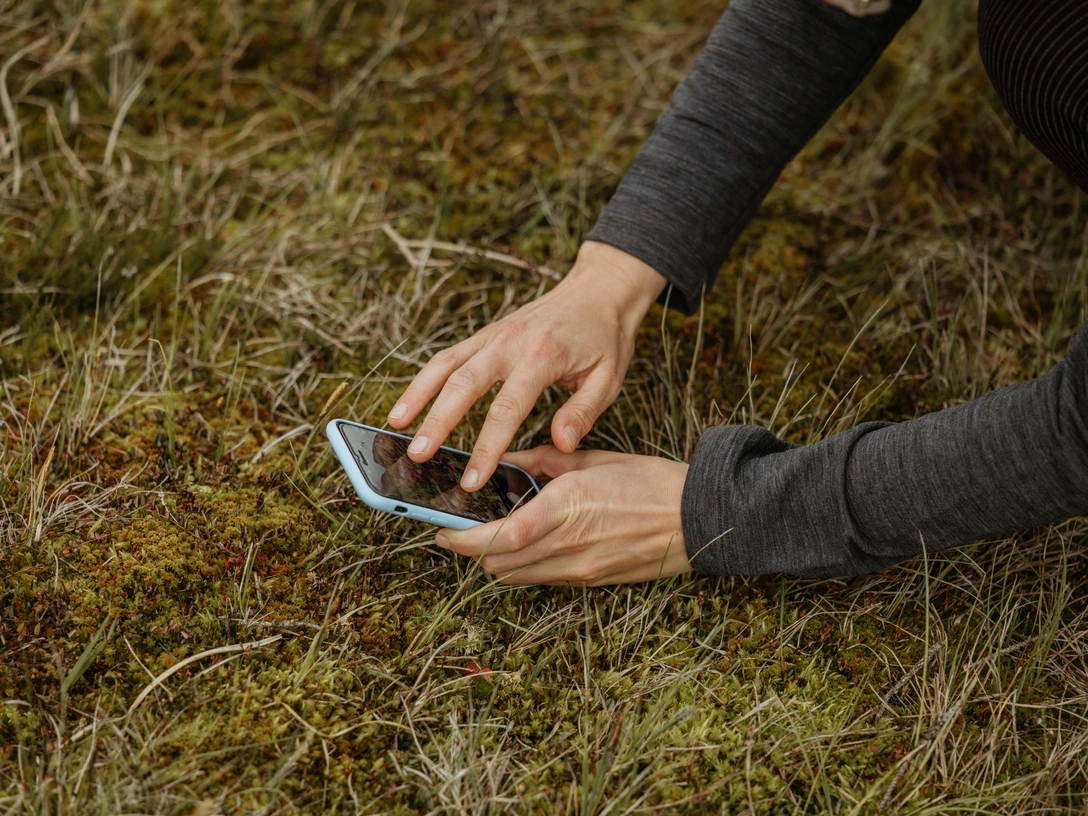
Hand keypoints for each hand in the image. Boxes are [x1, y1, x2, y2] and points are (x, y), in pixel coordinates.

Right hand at [386, 241, 665, 492]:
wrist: (597, 290)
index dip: (487, 447)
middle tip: (418, 457)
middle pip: (463, 385)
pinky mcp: (484, 335)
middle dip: (437, 423)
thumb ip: (583, 412)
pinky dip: (423, 380)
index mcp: (542, 356)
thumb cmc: (604, 338)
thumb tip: (559, 445)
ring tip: (395, 429)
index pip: (506, 408)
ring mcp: (492, 335)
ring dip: (417, 397)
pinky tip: (408, 406)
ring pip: (444, 366)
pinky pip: (447, 357)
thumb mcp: (608, 378)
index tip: (472, 480)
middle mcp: (509, 342)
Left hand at [434, 445, 691, 586]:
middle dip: (469, 552)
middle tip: (453, 532)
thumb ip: (542, 462)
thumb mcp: (592, 460)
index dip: (464, 540)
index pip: (502, 536)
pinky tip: (521, 545)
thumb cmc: (649, 482)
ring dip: (492, 561)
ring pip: (515, 577)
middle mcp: (570, 545)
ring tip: (482, 538)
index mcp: (569, 507)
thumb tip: (506, 462)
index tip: (440, 530)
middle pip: (499, 564)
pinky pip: (541, 580)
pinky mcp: (590, 581)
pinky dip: (520, 566)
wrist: (696, 519)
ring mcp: (580, 569)